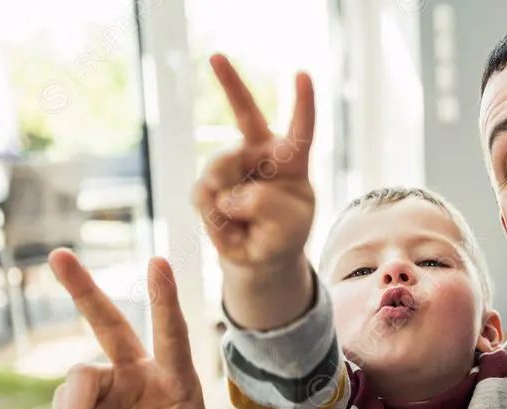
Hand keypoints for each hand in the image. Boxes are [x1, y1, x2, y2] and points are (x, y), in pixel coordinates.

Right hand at [49, 249, 215, 408]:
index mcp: (176, 380)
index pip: (172, 335)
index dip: (164, 300)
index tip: (159, 262)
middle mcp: (144, 373)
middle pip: (110, 326)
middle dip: (84, 291)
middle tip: (59, 255)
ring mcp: (115, 386)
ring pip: (77, 380)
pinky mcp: (92, 404)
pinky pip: (66, 407)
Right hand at [193, 54, 316, 272]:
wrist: (258, 254)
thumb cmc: (284, 234)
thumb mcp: (291, 227)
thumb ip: (270, 207)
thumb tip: (229, 193)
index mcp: (291, 159)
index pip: (300, 129)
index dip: (303, 103)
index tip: (302, 73)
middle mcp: (259, 153)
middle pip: (245, 114)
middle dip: (230, 83)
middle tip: (216, 56)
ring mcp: (231, 165)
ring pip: (221, 170)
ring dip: (231, 202)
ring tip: (244, 221)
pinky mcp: (208, 183)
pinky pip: (204, 194)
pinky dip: (215, 218)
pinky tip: (228, 226)